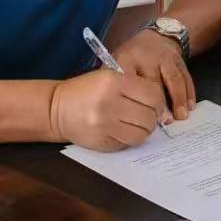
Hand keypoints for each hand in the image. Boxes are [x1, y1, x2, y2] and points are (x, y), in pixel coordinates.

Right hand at [48, 68, 168, 150]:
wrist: (56, 108)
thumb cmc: (86, 91)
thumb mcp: (108, 77)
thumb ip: (135, 88)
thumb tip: (163, 111)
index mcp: (114, 82)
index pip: (153, 95)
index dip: (158, 102)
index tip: (154, 105)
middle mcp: (110, 103)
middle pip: (149, 117)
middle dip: (152, 118)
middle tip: (145, 116)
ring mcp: (105, 125)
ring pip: (142, 134)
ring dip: (143, 131)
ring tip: (134, 124)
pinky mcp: (102, 141)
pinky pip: (128, 143)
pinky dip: (130, 139)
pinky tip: (121, 131)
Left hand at [114, 27, 195, 119]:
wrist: (155, 38)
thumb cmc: (132, 60)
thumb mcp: (117, 68)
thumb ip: (120, 88)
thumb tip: (128, 116)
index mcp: (127, 60)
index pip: (132, 82)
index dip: (139, 101)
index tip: (143, 118)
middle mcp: (147, 57)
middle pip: (155, 82)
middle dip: (161, 104)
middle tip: (165, 121)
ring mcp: (166, 57)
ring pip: (174, 79)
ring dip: (179, 99)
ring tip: (181, 116)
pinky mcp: (180, 60)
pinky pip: (186, 77)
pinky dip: (189, 93)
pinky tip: (190, 107)